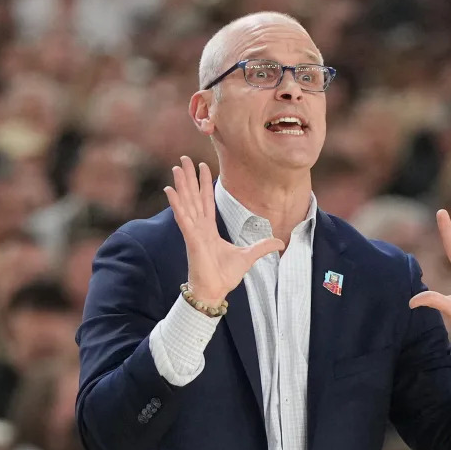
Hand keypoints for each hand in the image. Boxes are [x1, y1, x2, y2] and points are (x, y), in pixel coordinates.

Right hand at [163, 157, 283, 304]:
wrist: (215, 290)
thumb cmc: (225, 275)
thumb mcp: (248, 256)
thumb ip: (263, 247)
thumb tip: (280, 242)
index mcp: (210, 229)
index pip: (206, 201)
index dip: (204, 184)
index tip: (202, 166)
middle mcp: (199, 227)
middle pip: (194, 196)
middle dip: (189, 178)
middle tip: (183, 158)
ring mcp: (194, 232)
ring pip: (187, 202)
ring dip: (181, 185)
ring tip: (176, 167)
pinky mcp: (191, 239)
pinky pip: (182, 218)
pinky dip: (176, 204)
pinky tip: (169, 190)